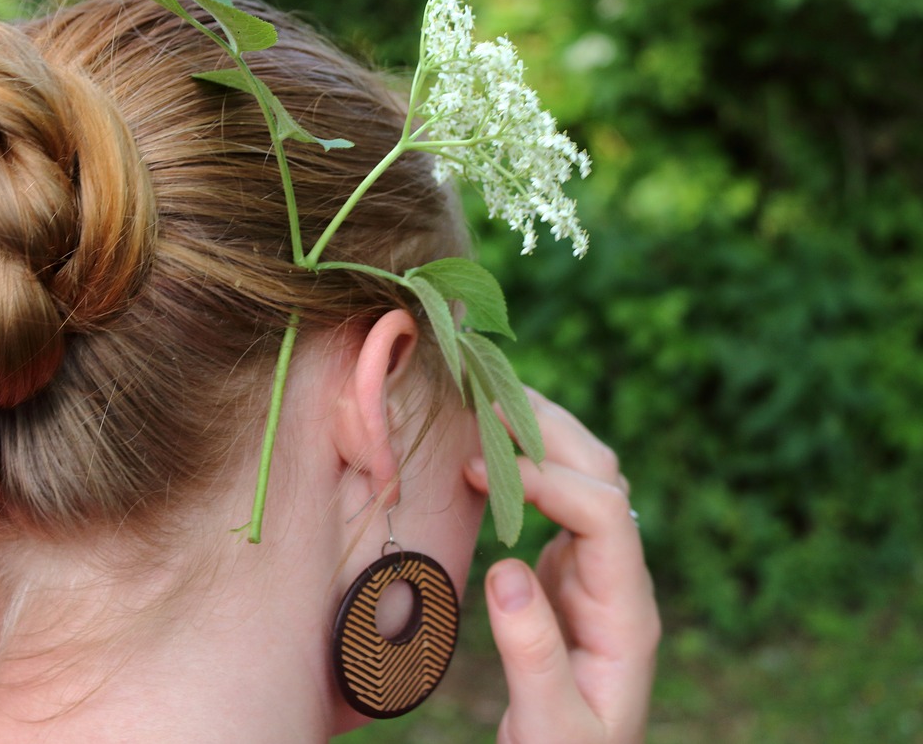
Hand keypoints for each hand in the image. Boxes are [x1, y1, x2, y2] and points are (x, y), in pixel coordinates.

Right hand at [472, 389, 659, 743]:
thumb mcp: (550, 727)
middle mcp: (620, 581)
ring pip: (587, 479)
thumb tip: (504, 569)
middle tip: (485, 400)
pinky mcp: (568, 576)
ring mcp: (597, 574)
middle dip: (552, 432)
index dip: (550, 481)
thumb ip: (531, 653)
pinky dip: (526, 465)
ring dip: (544, 437)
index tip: (482, 467)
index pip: (605, 517)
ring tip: (486, 405)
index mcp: (628, 616)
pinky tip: (488, 452)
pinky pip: (558, 502)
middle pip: (605, 480)